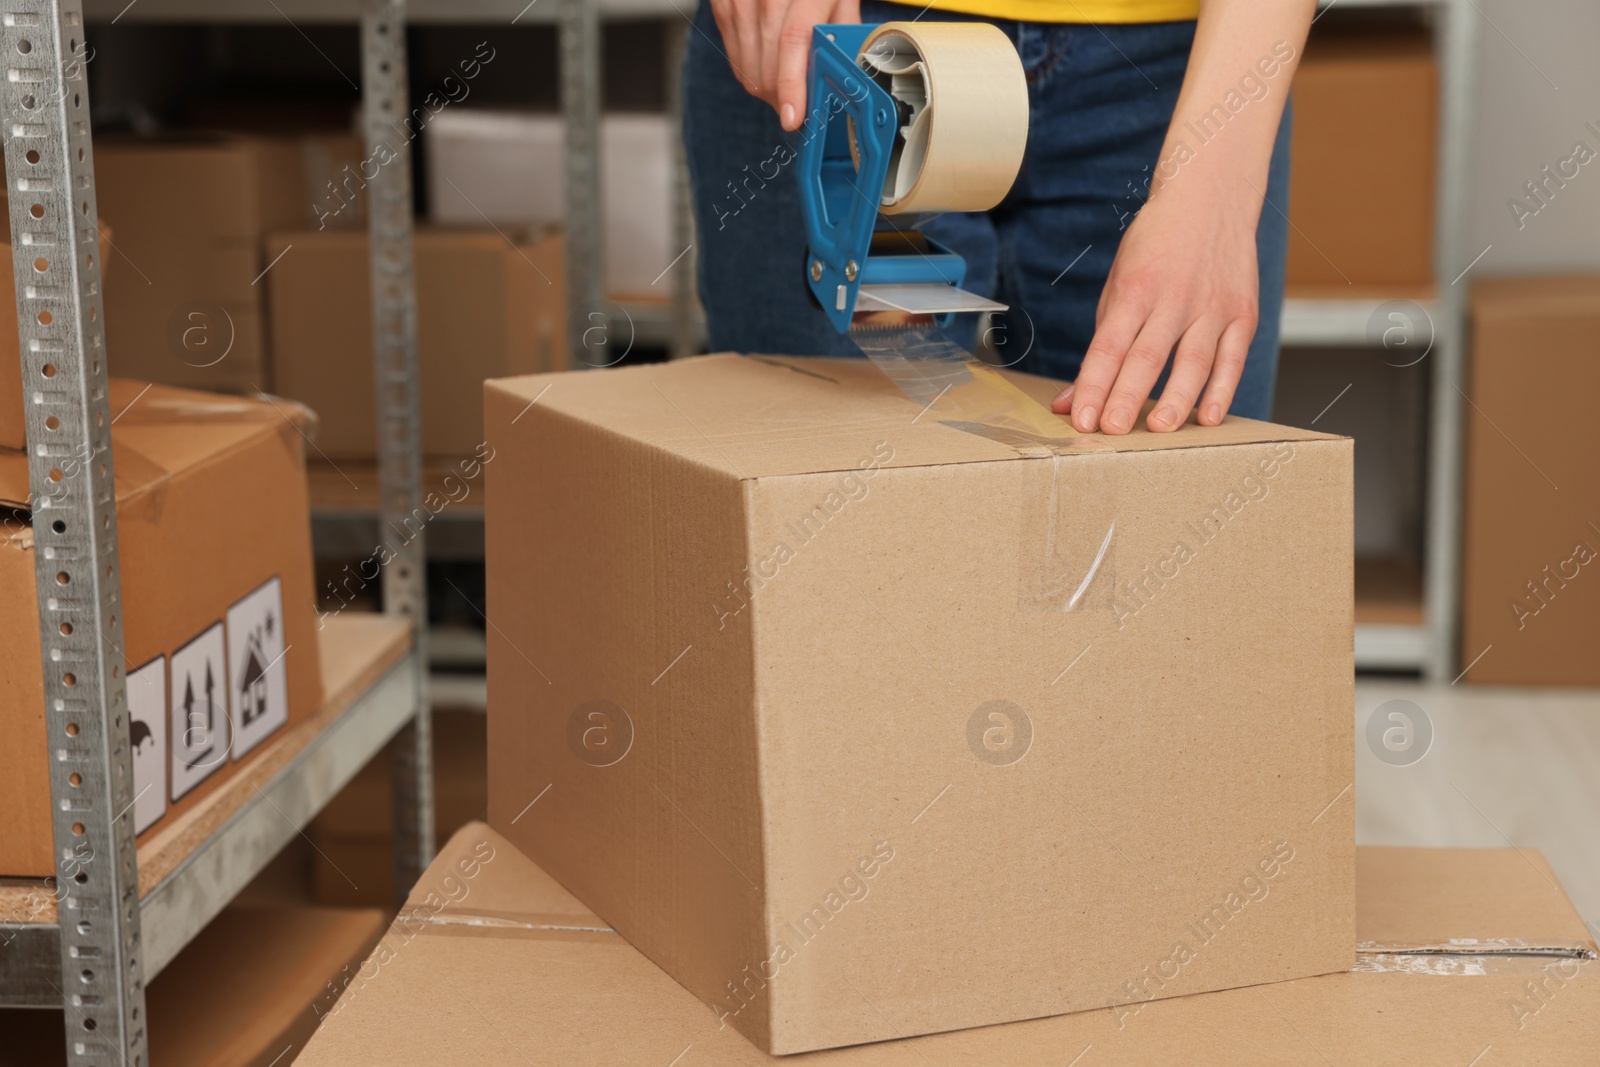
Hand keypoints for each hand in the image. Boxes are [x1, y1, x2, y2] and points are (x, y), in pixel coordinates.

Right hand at [709, 0, 860, 130]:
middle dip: (787, 98)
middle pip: (769, 66)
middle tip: (804, 105)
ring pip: (749, 71)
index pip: (793, 41)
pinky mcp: (724, 8)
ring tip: (788, 83)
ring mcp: (740, 3)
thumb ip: (841, 34)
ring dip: (770, 90)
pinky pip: (736, 61)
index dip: (792, 85)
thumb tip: (843, 77)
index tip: (794, 117)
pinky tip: (770, 65)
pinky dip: (754, 73)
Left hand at [1051, 166, 1262, 434]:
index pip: (1108, 346)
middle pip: (1147, 355)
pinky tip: (1208, 417)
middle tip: (1112, 431)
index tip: (1080, 418)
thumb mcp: (1118, 286)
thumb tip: (1069, 401)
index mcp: (1135, 290)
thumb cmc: (1156, 249)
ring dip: (1176, 398)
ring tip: (1159, 428)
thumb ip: (1100, 346)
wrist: (1210, 198)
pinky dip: (1222, 388)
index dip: (1094, 384)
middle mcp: (1174, 298)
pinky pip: (1233, 357)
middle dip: (1127, 395)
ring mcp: (1212, 306)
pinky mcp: (1243, 312)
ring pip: (1193, 360)